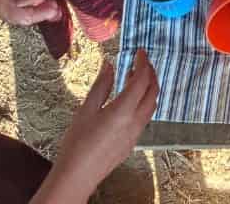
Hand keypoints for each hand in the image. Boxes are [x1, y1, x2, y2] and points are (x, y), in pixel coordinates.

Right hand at [0, 0, 62, 26]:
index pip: (6, 8)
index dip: (28, 13)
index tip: (47, 9)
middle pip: (11, 14)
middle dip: (34, 15)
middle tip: (56, 11)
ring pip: (9, 10)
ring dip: (30, 9)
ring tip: (51, 6)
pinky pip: (6, 2)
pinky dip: (22, 1)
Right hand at [41, 54, 158, 202]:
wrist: (77, 177)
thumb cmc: (77, 144)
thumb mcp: (86, 110)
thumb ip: (101, 85)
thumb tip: (109, 65)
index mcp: (123, 110)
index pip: (142, 80)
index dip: (143, 63)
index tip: (140, 52)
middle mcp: (135, 122)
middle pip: (153, 91)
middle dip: (150, 73)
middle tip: (141, 61)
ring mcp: (136, 134)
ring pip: (152, 104)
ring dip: (149, 87)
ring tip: (135, 77)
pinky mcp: (132, 143)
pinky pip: (146, 116)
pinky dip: (144, 101)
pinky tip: (130, 99)